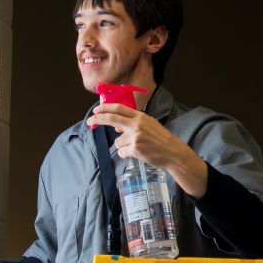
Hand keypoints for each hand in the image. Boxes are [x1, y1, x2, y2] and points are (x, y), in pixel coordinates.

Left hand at [88, 103, 208, 197]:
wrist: (172, 152)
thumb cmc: (160, 139)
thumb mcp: (148, 125)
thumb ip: (132, 124)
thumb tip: (115, 126)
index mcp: (140, 116)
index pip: (119, 108)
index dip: (105, 108)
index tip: (96, 110)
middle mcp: (137, 124)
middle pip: (112, 119)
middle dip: (98, 119)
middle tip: (89, 121)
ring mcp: (136, 137)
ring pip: (117, 142)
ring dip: (123, 146)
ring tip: (137, 147)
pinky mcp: (135, 149)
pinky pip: (121, 152)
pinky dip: (126, 155)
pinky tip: (137, 154)